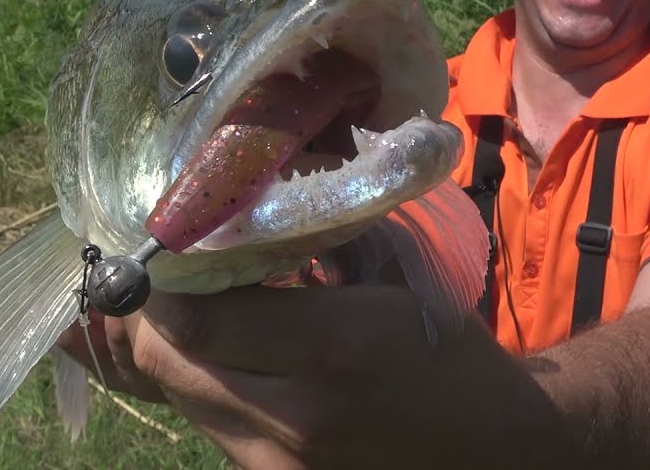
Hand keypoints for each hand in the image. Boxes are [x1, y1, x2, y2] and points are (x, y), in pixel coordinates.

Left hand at [57, 283, 560, 469]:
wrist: (496, 447)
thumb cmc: (449, 348)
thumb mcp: (394, 274)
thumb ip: (316, 240)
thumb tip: (238, 206)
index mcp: (334, 348)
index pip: (196, 319)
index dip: (161, 283)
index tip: (163, 248)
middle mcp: (295, 419)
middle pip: (169, 365)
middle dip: (153, 318)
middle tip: (163, 278)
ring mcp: (279, 469)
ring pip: (182, 402)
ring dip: (179, 354)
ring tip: (198, 313)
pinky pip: (212, 429)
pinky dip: (209, 389)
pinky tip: (234, 361)